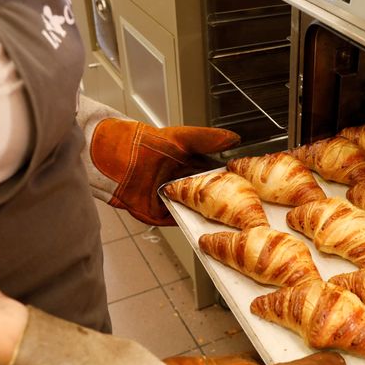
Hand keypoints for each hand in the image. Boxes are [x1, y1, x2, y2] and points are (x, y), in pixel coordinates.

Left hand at [88, 117, 239, 224]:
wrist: (118, 156)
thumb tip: (236, 139)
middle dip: (222, 204)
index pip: (217, 178)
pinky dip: (189, 225)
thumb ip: (209, 139)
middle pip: (209, 198)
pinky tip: (203, 226)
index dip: (231, 183)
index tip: (245, 189)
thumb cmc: (147, 143)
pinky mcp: (160, 214)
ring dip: (208, 217)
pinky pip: (178, 222)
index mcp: (191, 166)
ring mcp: (173, 200)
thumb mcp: (183, 137)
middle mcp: (183, 185)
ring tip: (226, 222)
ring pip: (195, 212)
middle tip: (239, 210)